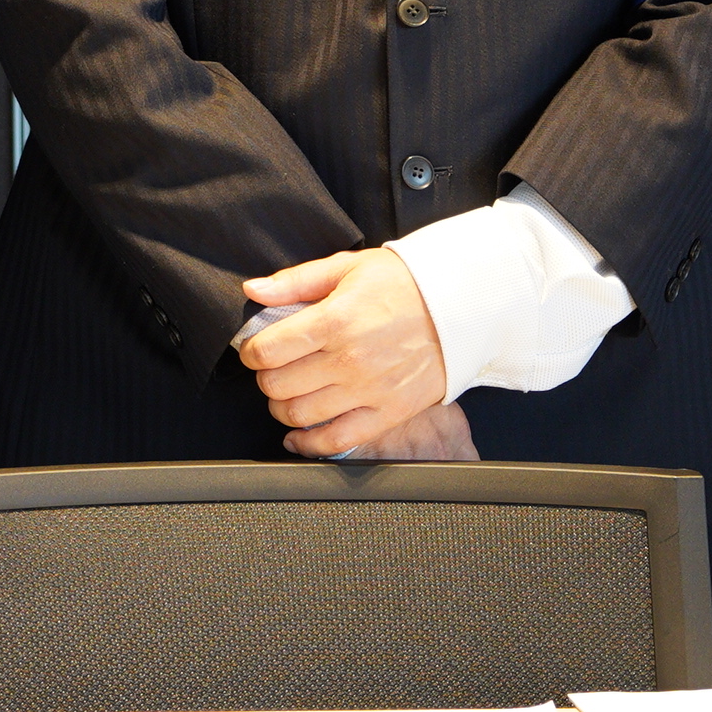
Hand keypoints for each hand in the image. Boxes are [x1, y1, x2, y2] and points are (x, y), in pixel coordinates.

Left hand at [239, 247, 455, 457]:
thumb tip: (254, 290)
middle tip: (273, 369)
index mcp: (334, 321)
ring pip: (299, 414)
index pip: (267, 350)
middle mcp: (349, 360)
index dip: (250, 351)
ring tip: (287, 394)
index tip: (255, 349)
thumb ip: (295, 282)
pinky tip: (297, 435)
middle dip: (265, 377)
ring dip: (281, 407)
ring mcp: (369, 391)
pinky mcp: (388, 413)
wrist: (461, 306)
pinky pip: (337, 440)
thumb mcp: (347, 267)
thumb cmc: (405, 284)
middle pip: (277, 385)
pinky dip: (308, 444)